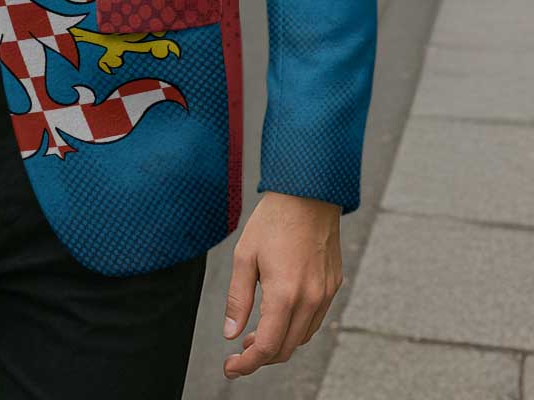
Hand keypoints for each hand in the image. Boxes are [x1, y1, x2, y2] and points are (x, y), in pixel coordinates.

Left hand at [222, 191, 342, 378]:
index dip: (247, 363)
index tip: (231, 367)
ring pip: (302, 337)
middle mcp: (310, 300)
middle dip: (261, 356)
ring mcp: (325, 294)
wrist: (308, 196)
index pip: (267, 346)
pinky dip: (295, 328)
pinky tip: (279, 316)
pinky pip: (314, 320)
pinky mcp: (333, 286)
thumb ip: (238, 299)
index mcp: (285, 294)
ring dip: (279, 343)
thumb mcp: (245, 256)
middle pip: (286, 348)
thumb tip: (231, 333)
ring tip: (255, 332)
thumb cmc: (273, 222)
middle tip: (239, 351)